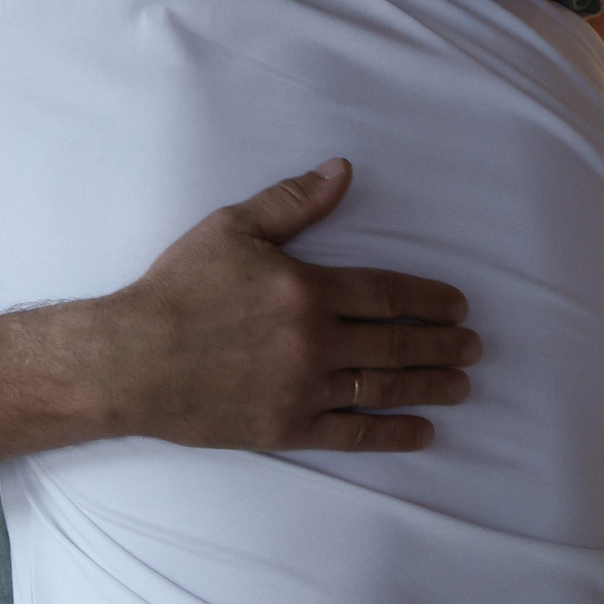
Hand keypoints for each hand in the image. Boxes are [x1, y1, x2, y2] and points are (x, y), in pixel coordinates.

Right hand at [94, 160, 477, 454]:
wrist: (130, 360)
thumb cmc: (176, 289)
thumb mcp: (231, 228)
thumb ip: (293, 202)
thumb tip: (343, 170)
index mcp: (307, 289)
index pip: (387, 294)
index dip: (429, 301)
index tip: (458, 307)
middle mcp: (314, 341)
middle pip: (396, 343)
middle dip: (442, 344)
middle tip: (473, 347)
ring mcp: (302, 389)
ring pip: (382, 387)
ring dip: (429, 385)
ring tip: (461, 385)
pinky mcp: (286, 428)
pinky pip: (352, 433)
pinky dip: (392, 434)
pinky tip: (422, 431)